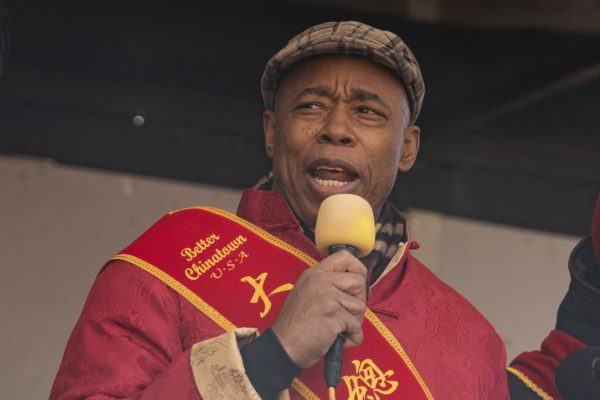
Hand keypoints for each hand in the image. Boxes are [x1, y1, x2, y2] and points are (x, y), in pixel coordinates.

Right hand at [271, 250, 366, 368]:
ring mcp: (327, 296)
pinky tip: (337, 341)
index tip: (355, 286)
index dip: (357, 270)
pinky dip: (352, 338)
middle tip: (347, 314)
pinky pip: (356, 327)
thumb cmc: (296, 325)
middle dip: (359, 300)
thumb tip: (354, 286)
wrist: (283, 346)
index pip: (344, 257)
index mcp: (314, 274)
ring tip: (338, 330)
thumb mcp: (306, 293)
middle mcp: (320, 280)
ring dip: (354, 323)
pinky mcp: (333, 314)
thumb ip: (326, 285)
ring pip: (360, 306)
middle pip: (359, 281)